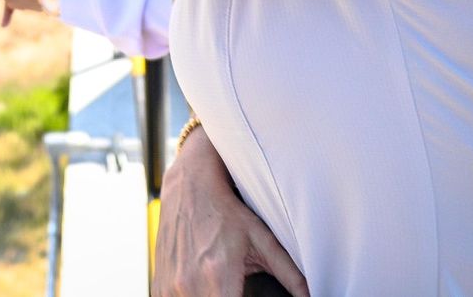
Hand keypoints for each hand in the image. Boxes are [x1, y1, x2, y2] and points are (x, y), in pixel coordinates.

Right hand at [154, 125, 307, 296]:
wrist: (189, 187)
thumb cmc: (228, 211)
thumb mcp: (262, 238)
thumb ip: (290, 273)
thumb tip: (312, 294)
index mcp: (218, 276)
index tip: (248, 296)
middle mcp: (190, 285)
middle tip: (239, 290)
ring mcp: (171, 286)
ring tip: (223, 286)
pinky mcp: (160, 285)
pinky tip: (204, 287)